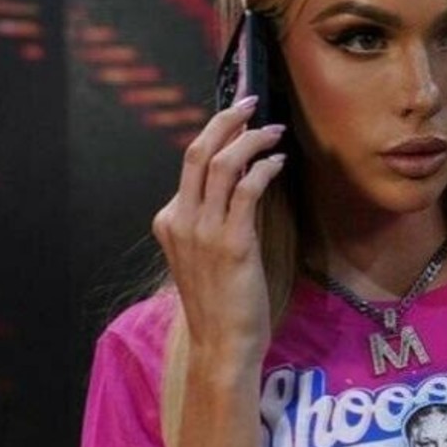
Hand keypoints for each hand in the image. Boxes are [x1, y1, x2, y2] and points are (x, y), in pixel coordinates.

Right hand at [151, 95, 285, 368]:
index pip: (188, 164)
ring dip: (250, 140)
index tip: (239, 121)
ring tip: (274, 131)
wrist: (221, 344)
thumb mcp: (205, 257)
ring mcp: (203, 232)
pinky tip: (278, 163)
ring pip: (221, 164)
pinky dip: (263, 169)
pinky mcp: (232, 243)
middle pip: (196, 151)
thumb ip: (211, 222)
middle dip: (225, 120)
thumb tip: (239, 187)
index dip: (214, 135)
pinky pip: (246, 190)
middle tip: (252, 102)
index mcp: (169, 222)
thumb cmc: (220, 304)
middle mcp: (180, 221)